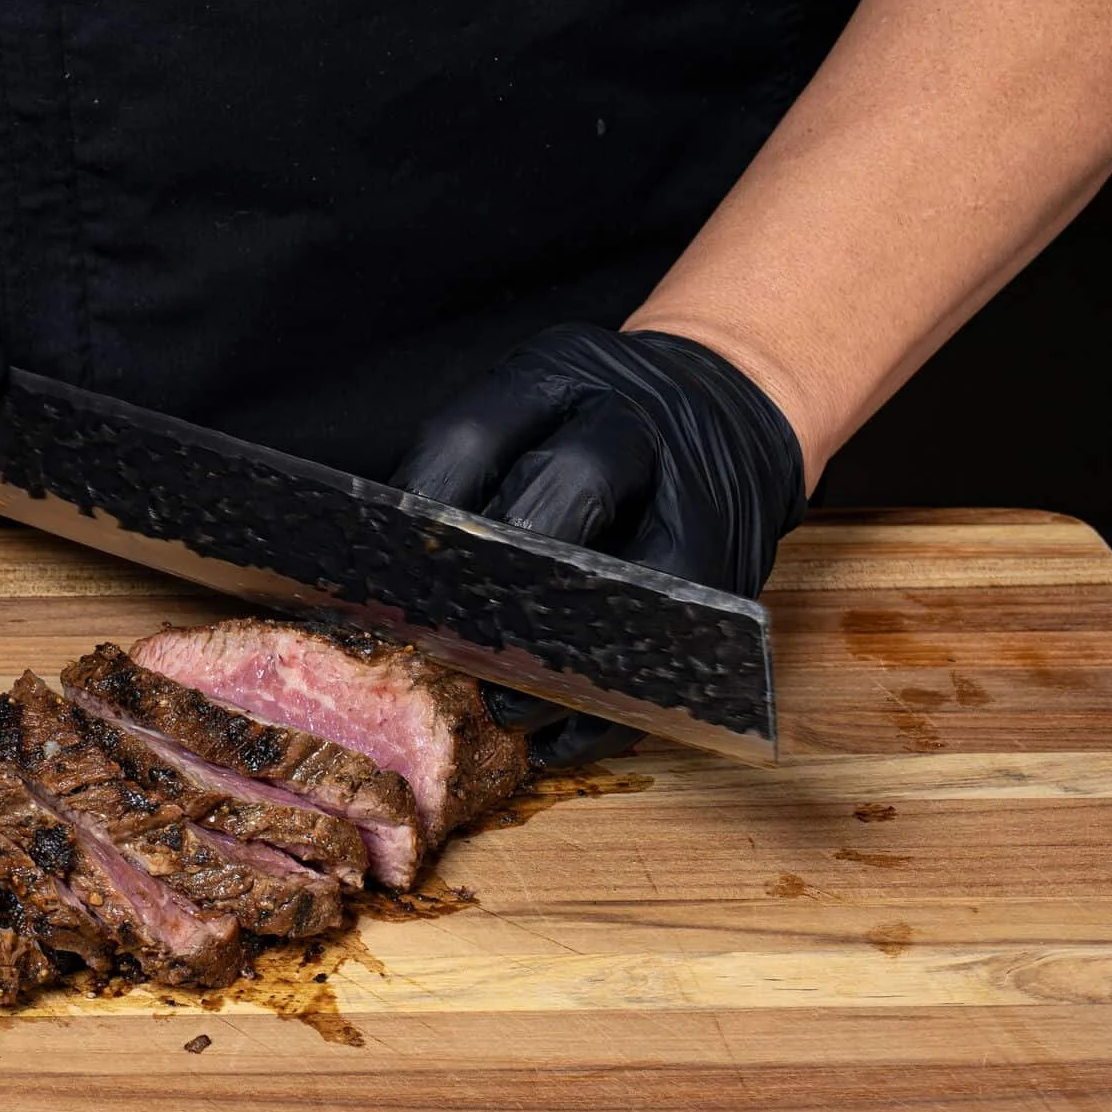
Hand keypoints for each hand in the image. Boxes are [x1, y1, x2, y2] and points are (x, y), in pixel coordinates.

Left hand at [389, 323, 806, 767]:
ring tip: (500, 702)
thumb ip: (469, 471)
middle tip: (444, 636)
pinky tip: (557, 737)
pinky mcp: (730, 569)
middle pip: (567, 483)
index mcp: (563, 374)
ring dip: (554, 656)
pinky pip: (671, 647)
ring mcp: (695, 494)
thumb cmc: (596, 424)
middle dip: (499, 570)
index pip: (472, 436)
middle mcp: (635, 422)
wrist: (730, 406)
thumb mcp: (533, 408)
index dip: (421, 510)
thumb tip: (385, 577)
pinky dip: (609, 706)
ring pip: (628, 576)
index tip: (380, 577)